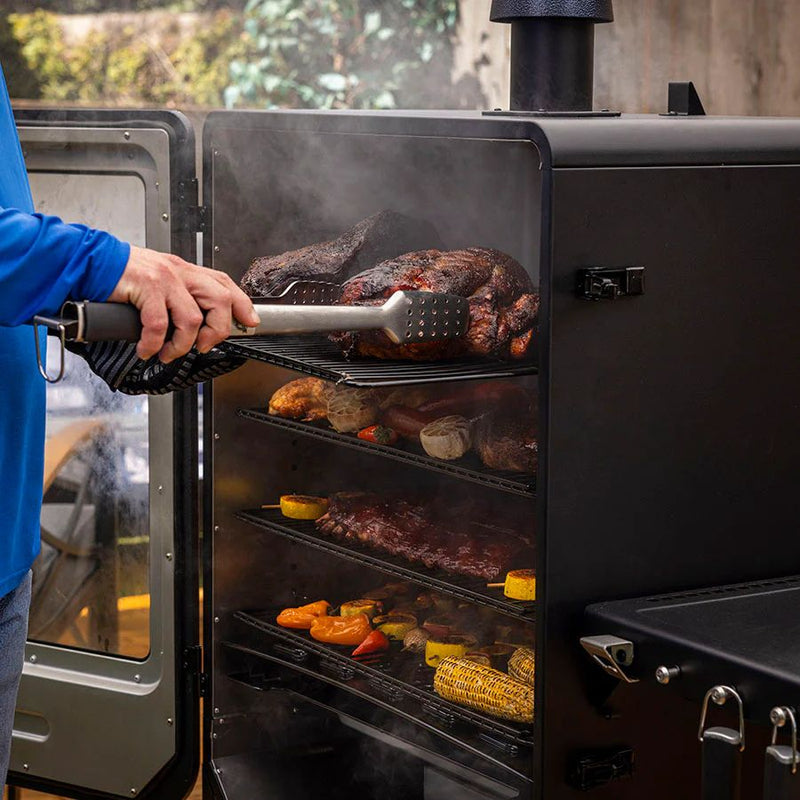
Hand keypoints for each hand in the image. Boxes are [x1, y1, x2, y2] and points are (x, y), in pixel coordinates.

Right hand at [108, 246, 258, 361]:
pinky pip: (159, 325)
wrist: (89, 261)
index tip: (249, 323)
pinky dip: (154, 344)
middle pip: (220, 300)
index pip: (225, 284)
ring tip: (167, 352)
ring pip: (192, 318)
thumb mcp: (159, 281)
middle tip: (203, 346)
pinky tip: (147, 349)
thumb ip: (179, 296)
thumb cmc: (122, 275)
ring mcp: (164, 278)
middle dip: (217, 330)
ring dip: (182, 345)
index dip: (242, 304)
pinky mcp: (146, 286)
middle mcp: (180, 272)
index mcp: (186, 270)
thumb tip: (196, 325)